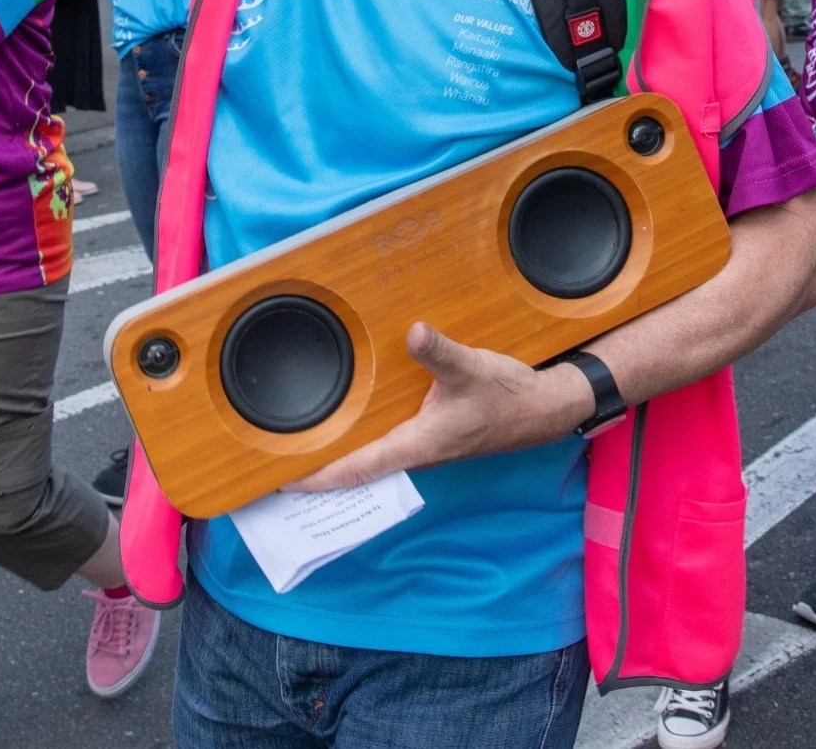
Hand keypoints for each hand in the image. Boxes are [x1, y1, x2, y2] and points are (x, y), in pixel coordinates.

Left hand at [284, 323, 589, 492]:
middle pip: (355, 470)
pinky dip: (360, 443)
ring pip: (369, 458)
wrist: (542, 409)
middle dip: (318, 472)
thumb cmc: (506, 397)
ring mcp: (421, 445)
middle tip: (273, 470)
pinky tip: (346, 426)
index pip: (356, 468)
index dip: (318, 477)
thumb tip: (415, 332)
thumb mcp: (470, 369)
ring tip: (298, 451)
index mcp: (416, 445)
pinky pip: (383, 445)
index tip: (281, 482)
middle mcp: (413, 451)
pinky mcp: (428, 433)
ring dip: (337, 458)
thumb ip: (440, 352)